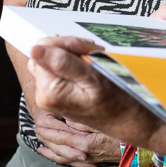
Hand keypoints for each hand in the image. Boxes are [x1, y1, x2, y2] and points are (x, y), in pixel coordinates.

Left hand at [27, 36, 165, 155]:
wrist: (130, 122)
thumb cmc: (118, 104)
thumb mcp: (93, 79)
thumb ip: (62, 63)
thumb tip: (35, 49)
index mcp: (49, 91)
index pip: (42, 50)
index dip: (65, 44)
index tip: (86, 50)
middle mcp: (44, 95)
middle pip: (44, 53)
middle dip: (68, 48)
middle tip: (92, 54)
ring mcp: (49, 95)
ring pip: (51, 58)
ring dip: (73, 54)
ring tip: (94, 62)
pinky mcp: (56, 93)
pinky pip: (58, 68)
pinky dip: (74, 62)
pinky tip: (89, 68)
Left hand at [33, 111, 119, 166]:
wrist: (145, 141)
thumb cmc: (125, 128)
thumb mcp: (103, 120)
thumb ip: (84, 122)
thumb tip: (67, 120)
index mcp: (88, 144)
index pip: (62, 138)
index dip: (49, 132)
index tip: (38, 125)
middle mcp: (87, 154)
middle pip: (60, 150)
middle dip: (47, 141)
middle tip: (36, 132)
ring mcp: (91, 159)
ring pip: (65, 159)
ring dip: (52, 152)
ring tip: (41, 147)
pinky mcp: (96, 161)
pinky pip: (74, 162)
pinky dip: (63, 158)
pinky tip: (58, 155)